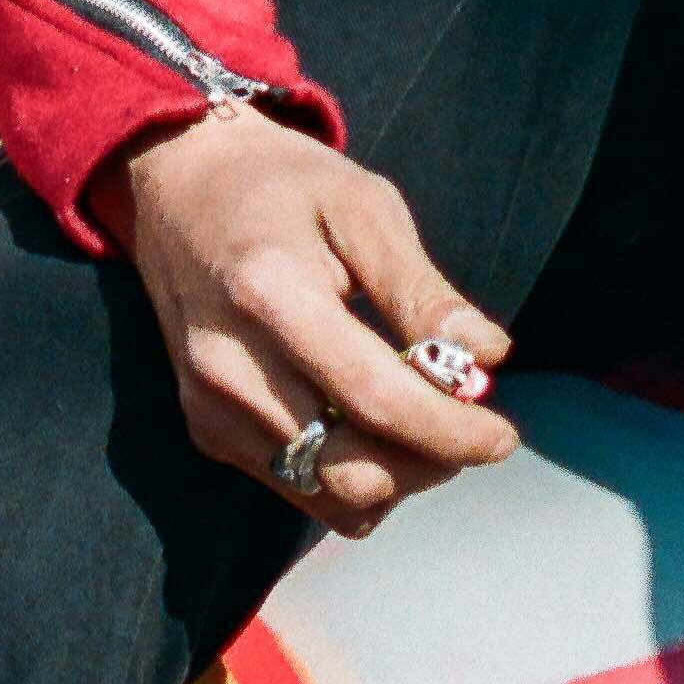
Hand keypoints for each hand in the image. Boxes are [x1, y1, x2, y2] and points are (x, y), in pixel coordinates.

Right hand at [99, 112, 514, 525]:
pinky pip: (300, 489)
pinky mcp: (207, 431)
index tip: (504, 437)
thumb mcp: (364, 207)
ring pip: (330, 498)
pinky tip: (370, 422)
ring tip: (419, 418)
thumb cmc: (284, 186)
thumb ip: (423, 290)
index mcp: (270, 296)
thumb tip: (488, 358)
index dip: (451, 431)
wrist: (179, 186)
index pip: (373, 399)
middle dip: (429, 461)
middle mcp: (230, 368)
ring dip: (396, 477)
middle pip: (353, 471)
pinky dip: (353, 475)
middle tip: (465, 420)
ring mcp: (211, 409)